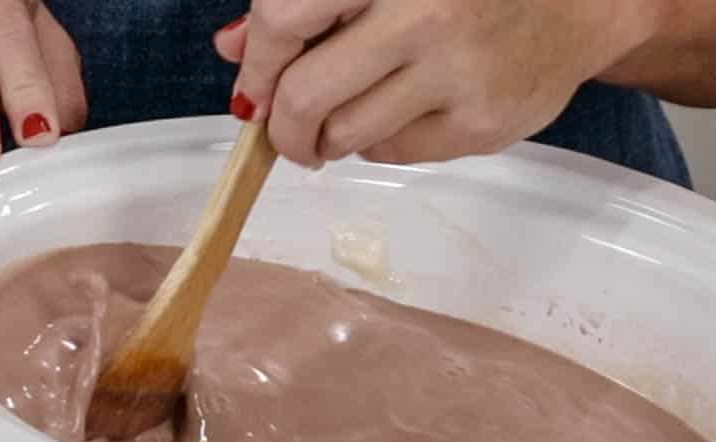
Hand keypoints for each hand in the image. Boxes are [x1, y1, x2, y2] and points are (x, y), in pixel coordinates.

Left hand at [212, 0, 647, 167]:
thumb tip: (232, 46)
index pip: (283, 15)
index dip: (255, 59)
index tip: (253, 83)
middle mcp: (424, 12)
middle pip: (305, 93)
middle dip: (282, 123)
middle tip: (285, 129)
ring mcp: (456, 73)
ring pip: (345, 134)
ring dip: (326, 138)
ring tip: (341, 120)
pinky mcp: (483, 124)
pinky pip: (394, 153)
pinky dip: (379, 142)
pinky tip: (400, 113)